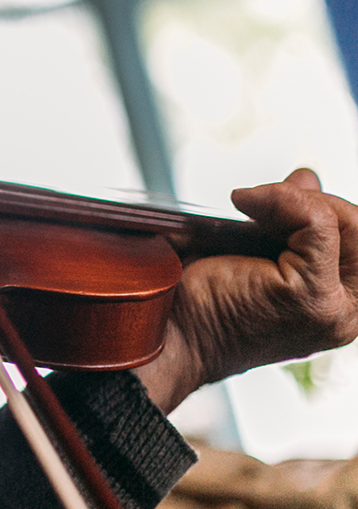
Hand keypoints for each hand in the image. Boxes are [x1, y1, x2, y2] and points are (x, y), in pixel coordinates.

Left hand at [134, 168, 357, 412]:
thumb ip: (292, 222)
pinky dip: (284, 200)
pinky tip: (244, 202)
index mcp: (341, 304)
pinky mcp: (311, 297)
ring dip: (298, 202)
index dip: (324, 208)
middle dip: (315, 203)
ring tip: (251, 207)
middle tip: (261, 202)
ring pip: (349, 225)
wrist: (168, 331)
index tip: (271, 202)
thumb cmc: (201, 299)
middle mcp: (349, 313)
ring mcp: (335, 309)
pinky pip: (318, 225)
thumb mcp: (255, 252)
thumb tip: (308, 177)